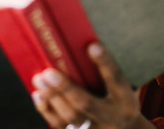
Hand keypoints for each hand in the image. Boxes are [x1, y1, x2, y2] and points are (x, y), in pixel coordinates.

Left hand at [31, 43, 153, 128]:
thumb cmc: (115, 99)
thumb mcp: (118, 88)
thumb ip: (102, 71)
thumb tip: (79, 43)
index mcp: (125, 99)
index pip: (116, 78)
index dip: (105, 63)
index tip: (92, 46)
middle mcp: (111, 117)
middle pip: (86, 104)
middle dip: (65, 88)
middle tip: (49, 73)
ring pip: (71, 118)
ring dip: (52, 98)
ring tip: (39, 80)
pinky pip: (61, 126)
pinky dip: (48, 110)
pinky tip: (38, 96)